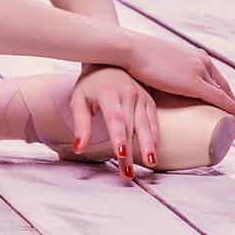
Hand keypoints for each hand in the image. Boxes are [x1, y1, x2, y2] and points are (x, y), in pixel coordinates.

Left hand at [70, 65, 154, 180]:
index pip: (116, 118)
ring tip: (150, 163)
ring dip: (148, 146)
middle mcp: (128, 94)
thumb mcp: (79, 100)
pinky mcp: (149, 101)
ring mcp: (141, 97)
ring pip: (146, 125)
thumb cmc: (91, 84)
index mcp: (109, 93)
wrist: (109, 61)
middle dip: (131, 151)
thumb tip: (79, 148)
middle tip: (129, 173)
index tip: (121, 154)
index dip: (119, 137)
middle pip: (131, 127)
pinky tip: (154, 152)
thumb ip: (81, 124)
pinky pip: (154, 121)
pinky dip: (154, 137)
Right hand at [122, 31, 234, 119]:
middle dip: (232, 105)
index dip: (223, 94)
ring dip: (234, 113)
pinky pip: (220, 100)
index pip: (215, 77)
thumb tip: (156, 83)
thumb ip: (164, 71)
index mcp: (194, 54)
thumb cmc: (134, 55)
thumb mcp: (157, 61)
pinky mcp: (195, 82)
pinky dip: (232, 111)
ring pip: (224, 95)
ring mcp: (200, 70)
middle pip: (224, 87)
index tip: (226, 107)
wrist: (128, 49)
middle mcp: (202, 60)